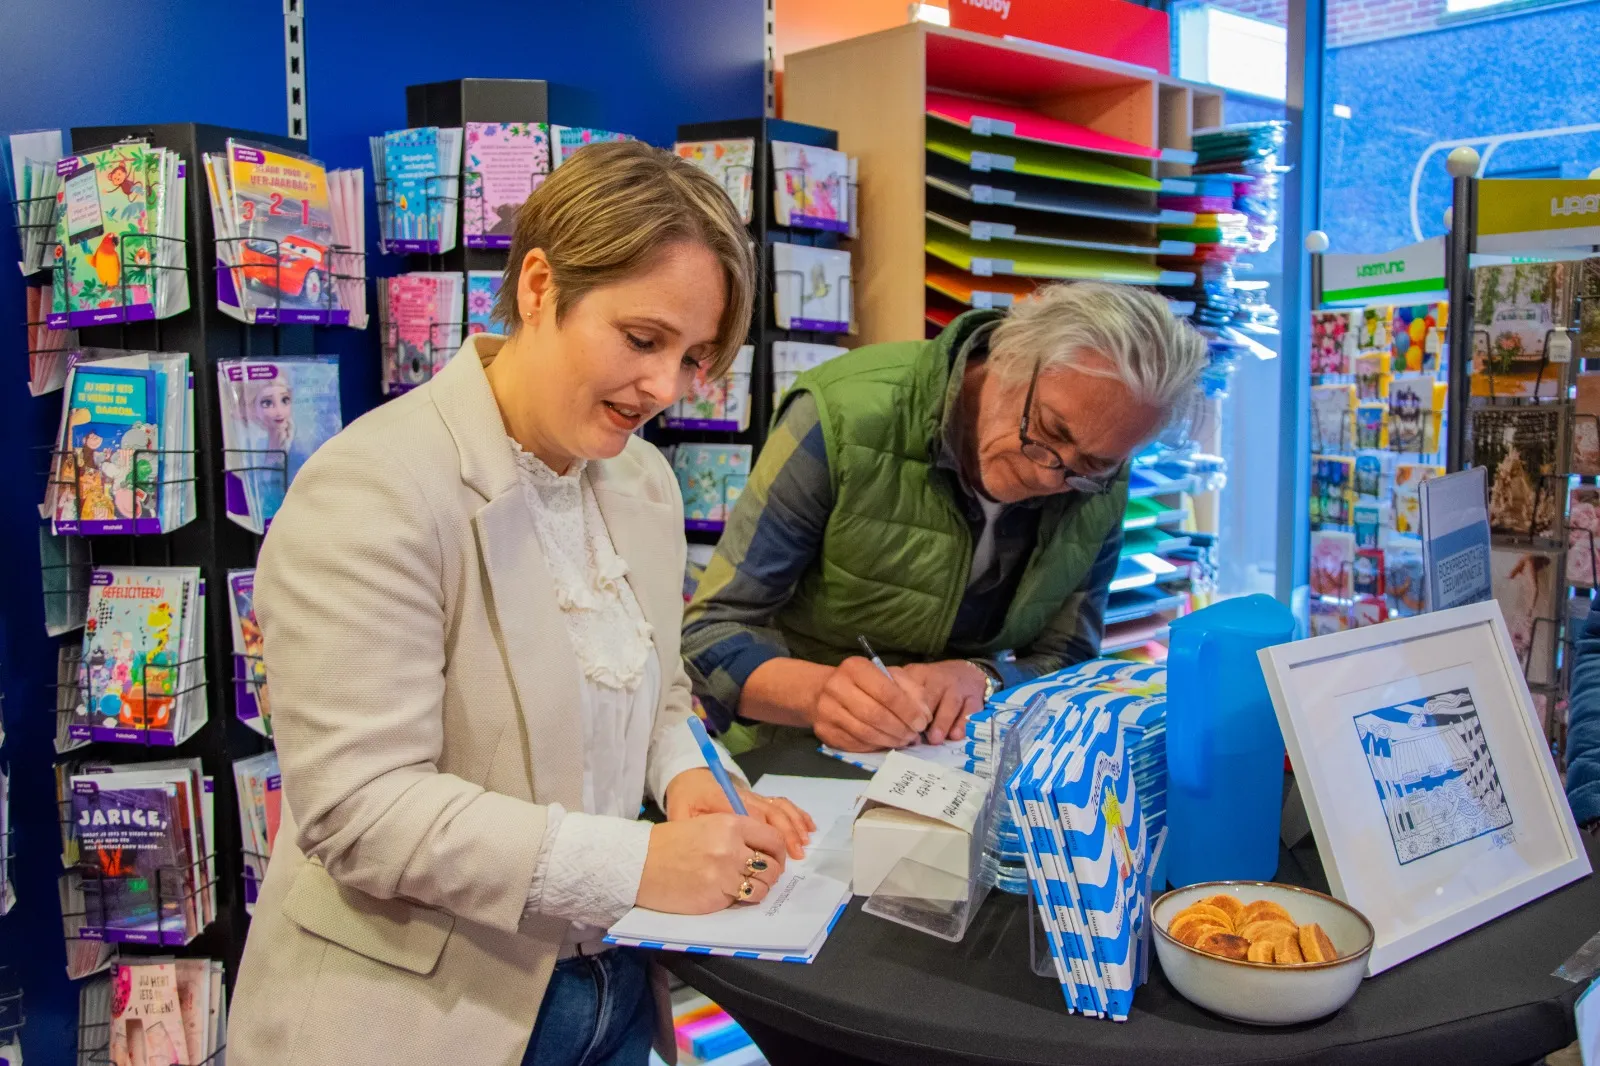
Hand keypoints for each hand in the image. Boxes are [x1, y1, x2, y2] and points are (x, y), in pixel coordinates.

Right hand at [636, 814, 787, 913]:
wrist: (639, 863)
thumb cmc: (670, 843)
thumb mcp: (706, 825)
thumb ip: (736, 834)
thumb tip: (765, 851)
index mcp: (731, 824)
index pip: (773, 839)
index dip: (778, 852)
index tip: (774, 859)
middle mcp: (731, 848)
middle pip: (773, 866)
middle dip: (771, 873)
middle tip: (761, 876)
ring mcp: (724, 874)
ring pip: (763, 887)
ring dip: (759, 889)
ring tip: (745, 887)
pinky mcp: (715, 897)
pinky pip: (743, 900)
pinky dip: (742, 900)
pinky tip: (729, 894)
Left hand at [665, 767, 815, 858]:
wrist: (691, 778)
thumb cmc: (686, 799)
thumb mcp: (680, 813)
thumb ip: (688, 827)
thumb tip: (700, 846)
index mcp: (723, 798)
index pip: (748, 814)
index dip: (763, 833)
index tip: (772, 854)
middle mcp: (743, 796)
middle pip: (770, 811)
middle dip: (786, 832)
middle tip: (797, 854)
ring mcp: (754, 796)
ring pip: (779, 807)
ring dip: (794, 824)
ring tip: (804, 844)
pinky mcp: (760, 799)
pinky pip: (782, 804)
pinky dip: (797, 814)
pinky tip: (809, 827)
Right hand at [813, 657, 931, 751]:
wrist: (822, 691)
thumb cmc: (863, 683)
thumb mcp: (887, 676)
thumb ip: (910, 689)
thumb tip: (924, 714)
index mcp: (854, 668)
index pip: (886, 692)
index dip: (908, 710)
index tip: (922, 722)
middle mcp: (836, 687)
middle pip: (875, 714)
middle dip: (900, 728)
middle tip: (914, 736)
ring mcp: (827, 710)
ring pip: (865, 732)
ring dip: (890, 740)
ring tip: (904, 741)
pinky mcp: (824, 731)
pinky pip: (855, 744)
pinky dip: (875, 747)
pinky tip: (886, 744)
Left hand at [901, 660, 986, 743]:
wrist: (967, 673)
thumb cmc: (934, 686)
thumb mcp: (916, 685)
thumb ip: (905, 704)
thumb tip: (895, 732)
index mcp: (918, 674)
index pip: (907, 691)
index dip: (902, 710)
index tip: (897, 727)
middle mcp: (938, 678)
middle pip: (928, 697)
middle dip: (921, 717)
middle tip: (915, 735)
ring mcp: (958, 687)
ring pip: (950, 704)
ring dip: (941, 722)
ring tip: (935, 739)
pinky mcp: (974, 697)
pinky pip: (970, 710)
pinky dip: (963, 723)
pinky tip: (955, 735)